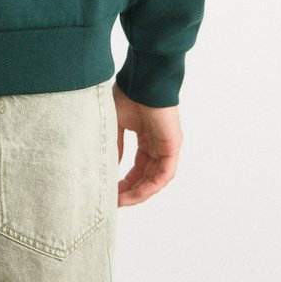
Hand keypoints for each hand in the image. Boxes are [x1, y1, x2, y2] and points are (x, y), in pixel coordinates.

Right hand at [112, 83, 182, 205]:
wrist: (143, 79)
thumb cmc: (129, 94)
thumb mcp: (116, 123)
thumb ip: (115, 145)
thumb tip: (108, 166)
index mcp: (146, 138)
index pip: (137, 168)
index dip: (124, 181)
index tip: (110, 191)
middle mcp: (157, 145)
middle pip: (145, 177)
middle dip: (130, 191)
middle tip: (114, 201)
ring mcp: (166, 147)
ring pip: (155, 179)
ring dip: (139, 193)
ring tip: (122, 201)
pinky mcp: (172, 147)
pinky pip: (164, 175)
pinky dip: (150, 187)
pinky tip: (135, 194)